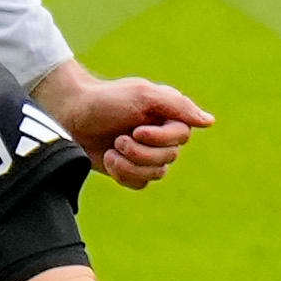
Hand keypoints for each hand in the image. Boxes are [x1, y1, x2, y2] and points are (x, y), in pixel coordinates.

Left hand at [37, 66, 211, 183]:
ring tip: (112, 150)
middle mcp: (160, 136)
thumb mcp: (142, 95)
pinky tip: (109, 160)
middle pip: (169, 158)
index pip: (182, 136)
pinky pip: (141, 184)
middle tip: (119, 139)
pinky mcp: (130, 170)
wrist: (70, 115)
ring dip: (130, 165)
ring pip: (156, 174)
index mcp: (167, 115)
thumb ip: (178, 106)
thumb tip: (209, 121)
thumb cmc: (105, 100)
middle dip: (141, 153)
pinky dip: (124, 175)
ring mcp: (145, 154)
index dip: (160, 139)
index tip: (136, 129)